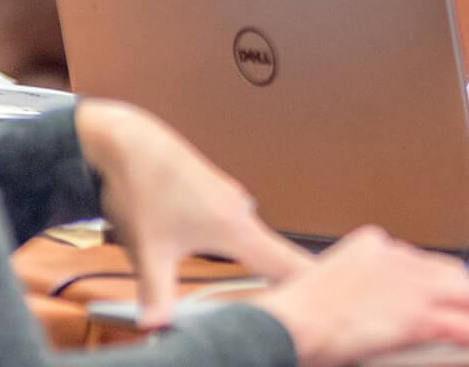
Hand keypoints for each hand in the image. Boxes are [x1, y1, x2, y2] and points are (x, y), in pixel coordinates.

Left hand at [75, 99, 313, 327]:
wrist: (130, 141)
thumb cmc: (144, 185)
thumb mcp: (148, 249)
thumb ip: (157, 294)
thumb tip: (156, 328)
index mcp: (235, 228)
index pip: (288, 263)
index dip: (314, 283)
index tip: (339, 298)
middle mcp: (241, 212)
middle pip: (278, 255)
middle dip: (287, 281)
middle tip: (296, 307)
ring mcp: (230, 200)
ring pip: (254, 241)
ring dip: (259, 264)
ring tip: (263, 289)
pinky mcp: (216, 195)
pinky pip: (237, 226)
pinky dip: (238, 244)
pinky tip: (221, 254)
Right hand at [254, 227, 468, 366]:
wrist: (283, 325)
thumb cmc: (295, 317)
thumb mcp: (333, 288)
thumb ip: (365, 289)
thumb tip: (388, 310)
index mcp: (372, 245)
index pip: (419, 259)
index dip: (439, 279)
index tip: (448, 293)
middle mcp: (394, 255)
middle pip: (447, 270)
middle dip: (468, 292)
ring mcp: (405, 283)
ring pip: (461, 291)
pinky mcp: (412, 314)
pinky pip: (458, 323)